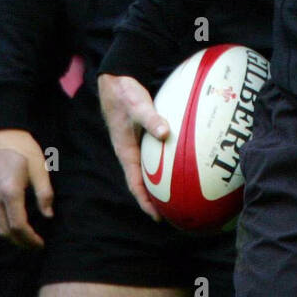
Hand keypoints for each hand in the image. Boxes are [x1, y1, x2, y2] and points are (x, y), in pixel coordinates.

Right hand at [0, 129, 53, 248]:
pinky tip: (7, 226)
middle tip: (33, 245)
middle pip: (4, 231)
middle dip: (19, 242)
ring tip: (22, 238)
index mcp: (10, 191)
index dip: (30, 239)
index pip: (18, 225)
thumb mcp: (40, 169)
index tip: (40, 244)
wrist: (1, 134)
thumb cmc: (24, 150)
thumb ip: (45, 194)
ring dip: (7, 236)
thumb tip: (48, 215)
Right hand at [98, 73, 167, 221]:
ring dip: (160, 184)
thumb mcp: (137, 105)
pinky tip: (181, 163)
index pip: (134, 183)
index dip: (144, 201)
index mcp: (125, 151)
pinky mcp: (142, 136)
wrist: (116, 80)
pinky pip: (154, 156)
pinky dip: (165, 164)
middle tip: (172, 213)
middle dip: (154, 199)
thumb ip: (151, 119)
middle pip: (142, 182)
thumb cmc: (125, 94)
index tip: (156, 216)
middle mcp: (130, 152)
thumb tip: (165, 133)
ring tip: (178, 195)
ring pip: (148, 170)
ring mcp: (135, 145)